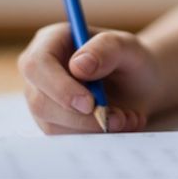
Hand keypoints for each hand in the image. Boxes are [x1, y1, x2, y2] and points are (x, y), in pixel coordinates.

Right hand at [18, 23, 161, 133]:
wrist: (140, 84)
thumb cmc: (131, 60)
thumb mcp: (129, 47)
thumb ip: (108, 49)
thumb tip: (78, 66)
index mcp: (52, 41)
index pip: (37, 64)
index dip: (59, 87)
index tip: (89, 103)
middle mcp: (40, 71)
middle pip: (40, 101)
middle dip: (81, 117)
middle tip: (118, 118)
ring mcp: (42, 98)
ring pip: (51, 124)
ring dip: (93, 128)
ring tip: (127, 118)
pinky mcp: (52, 121)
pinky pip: (64, 137)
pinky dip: (95, 135)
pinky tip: (121, 123)